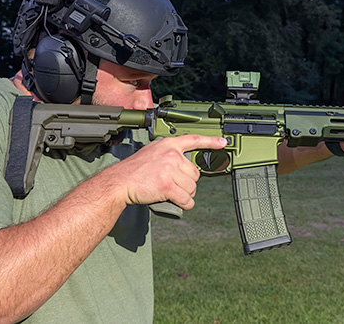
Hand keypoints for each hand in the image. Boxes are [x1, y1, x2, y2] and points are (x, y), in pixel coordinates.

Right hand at [103, 134, 227, 209]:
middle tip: (175, 187)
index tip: (223, 142)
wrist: (120, 182)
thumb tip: (182, 166)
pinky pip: (186, 198)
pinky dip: (186, 204)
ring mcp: (170, 170)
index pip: (193, 140)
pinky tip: (181, 204)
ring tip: (173, 194)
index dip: (210, 141)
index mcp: (168, 145)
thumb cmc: (133, 170)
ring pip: (192, 187)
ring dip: (186, 195)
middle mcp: (172, 155)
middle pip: (195, 173)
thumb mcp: (152, 152)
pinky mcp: (168, 185)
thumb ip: (168, 155)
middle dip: (188, 183)